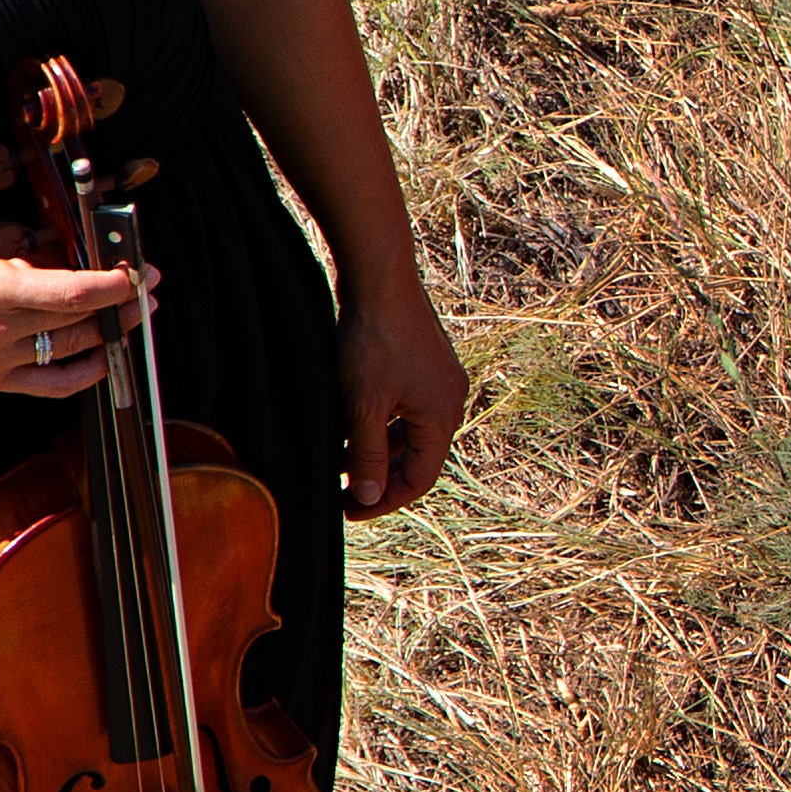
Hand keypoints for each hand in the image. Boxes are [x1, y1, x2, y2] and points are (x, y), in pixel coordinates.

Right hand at [0, 227, 145, 396]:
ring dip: (107, 335)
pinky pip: (52, 384)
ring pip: (71, 354)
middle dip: (120, 308)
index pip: (74, 295)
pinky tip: (102, 354)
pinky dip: (84, 371)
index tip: (140, 275)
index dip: (115, 287)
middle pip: (79, 326)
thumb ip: (42, 252)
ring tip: (128, 316)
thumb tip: (93, 256)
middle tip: (146, 291)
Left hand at [340, 286, 474, 519]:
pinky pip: (407, 409)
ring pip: (410, 433)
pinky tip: (350, 424)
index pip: (421, 478)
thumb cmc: (373, 342)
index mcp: (444, 416)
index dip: (385, 501)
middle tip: (342, 492)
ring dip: (378, 450)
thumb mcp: (363, 406)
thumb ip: (368, 455)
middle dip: (380, 477)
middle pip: (418, 457)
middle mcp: (451, 401)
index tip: (348, 510)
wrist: (381, 281)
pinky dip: (381, 424)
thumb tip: (370, 498)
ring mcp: (440, 382)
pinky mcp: (426, 365)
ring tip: (339, 460)